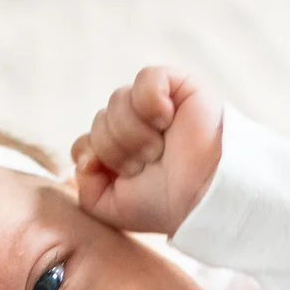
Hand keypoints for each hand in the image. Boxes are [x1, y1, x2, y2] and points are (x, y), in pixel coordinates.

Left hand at [69, 66, 224, 234]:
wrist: (205, 193)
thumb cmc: (167, 204)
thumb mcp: (114, 210)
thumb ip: (86, 191)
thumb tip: (84, 157)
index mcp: (121, 154)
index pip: (85, 143)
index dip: (93, 156)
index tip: (119, 175)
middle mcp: (135, 128)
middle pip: (99, 123)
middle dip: (118, 151)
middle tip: (148, 165)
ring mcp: (154, 105)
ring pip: (117, 102)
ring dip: (135, 134)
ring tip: (160, 150)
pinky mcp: (175, 85)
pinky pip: (145, 79)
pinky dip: (151, 102)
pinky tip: (167, 120)